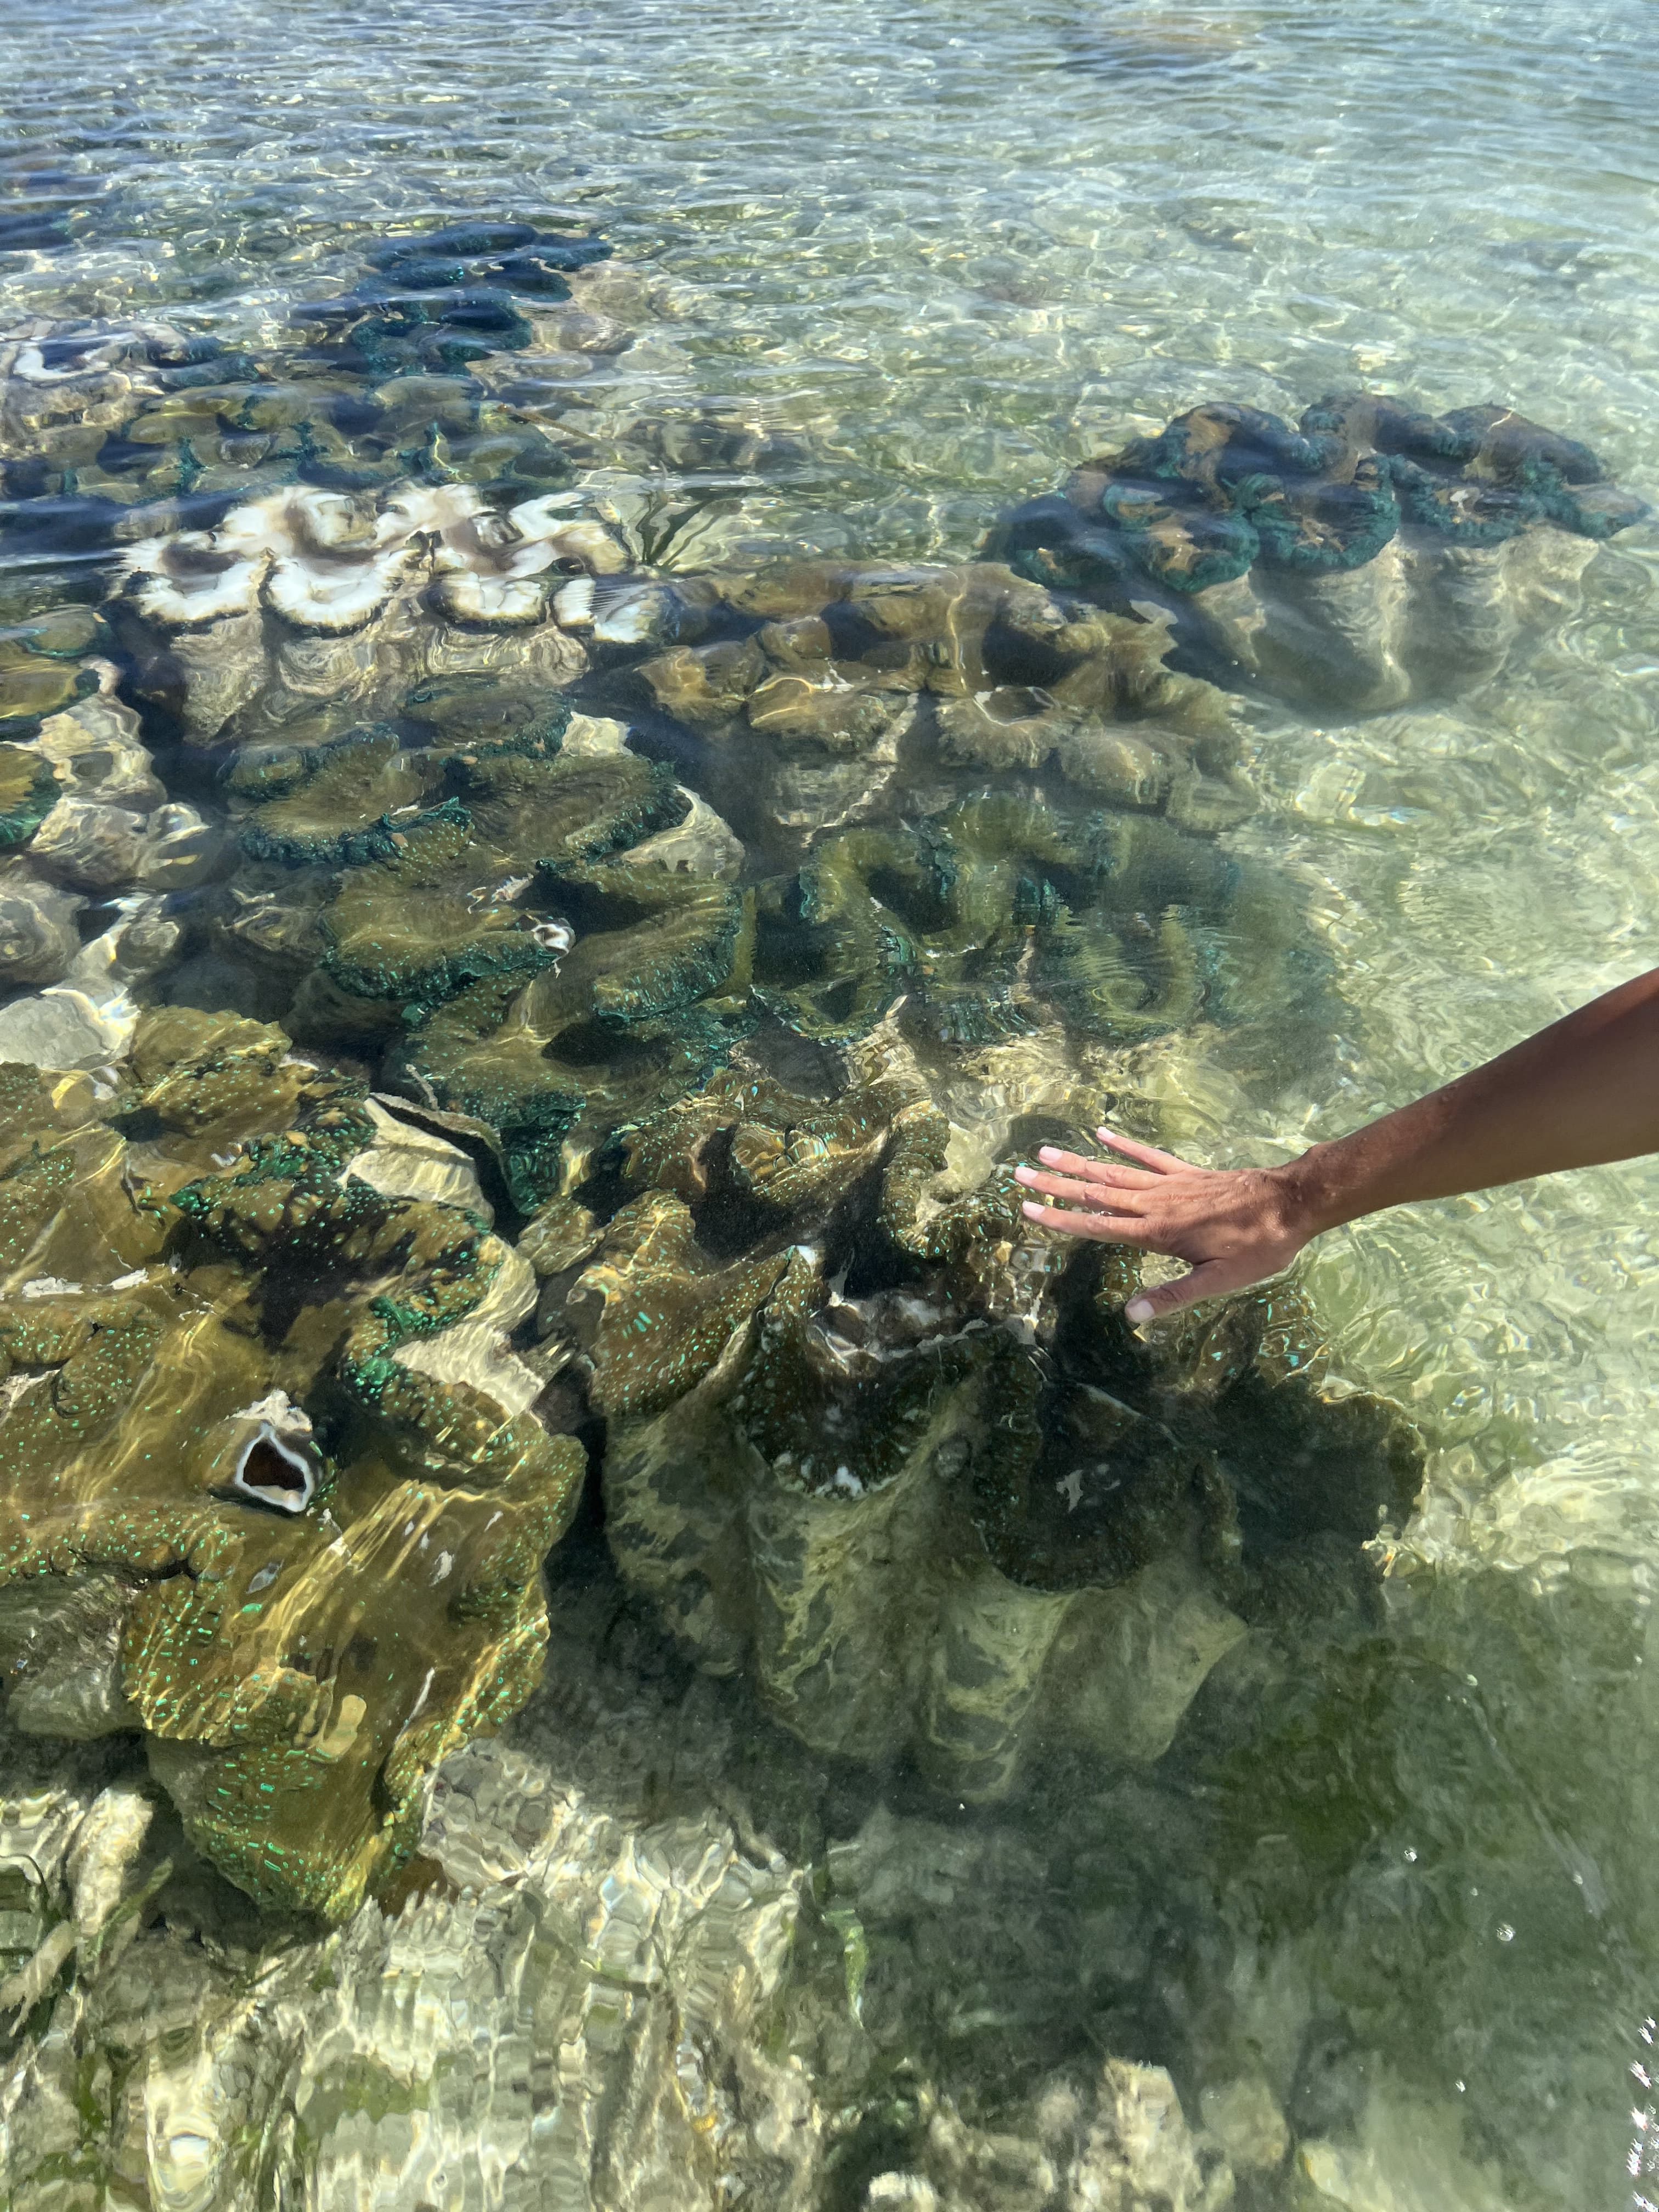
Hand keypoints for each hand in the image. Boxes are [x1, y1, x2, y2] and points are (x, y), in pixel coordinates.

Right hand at [1013, 1128, 1314, 1321]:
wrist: (1291, 1204)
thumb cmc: (1258, 1248)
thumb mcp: (1217, 1282)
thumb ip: (1173, 1296)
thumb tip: (1130, 1315)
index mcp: (1156, 1233)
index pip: (1097, 1226)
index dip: (1061, 1219)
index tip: (1029, 1208)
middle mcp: (1155, 1204)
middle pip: (1095, 1192)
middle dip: (1055, 1184)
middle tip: (1018, 1173)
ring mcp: (1170, 1184)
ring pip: (1114, 1171)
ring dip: (1078, 1161)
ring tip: (1044, 1150)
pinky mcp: (1187, 1172)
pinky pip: (1149, 1155)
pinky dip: (1125, 1144)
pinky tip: (1103, 1131)